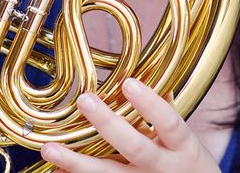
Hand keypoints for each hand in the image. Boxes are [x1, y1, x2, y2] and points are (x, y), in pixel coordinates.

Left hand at [40, 78, 219, 171]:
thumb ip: (167, 111)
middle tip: (84, 99)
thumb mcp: (188, 140)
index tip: (128, 82)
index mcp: (183, 147)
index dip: (150, 103)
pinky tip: (56, 169)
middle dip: (108, 124)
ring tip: (49, 148)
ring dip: (77, 162)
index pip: (169, 121)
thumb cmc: (190, 166)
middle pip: (135, 148)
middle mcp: (164, 168)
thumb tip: (150, 75)